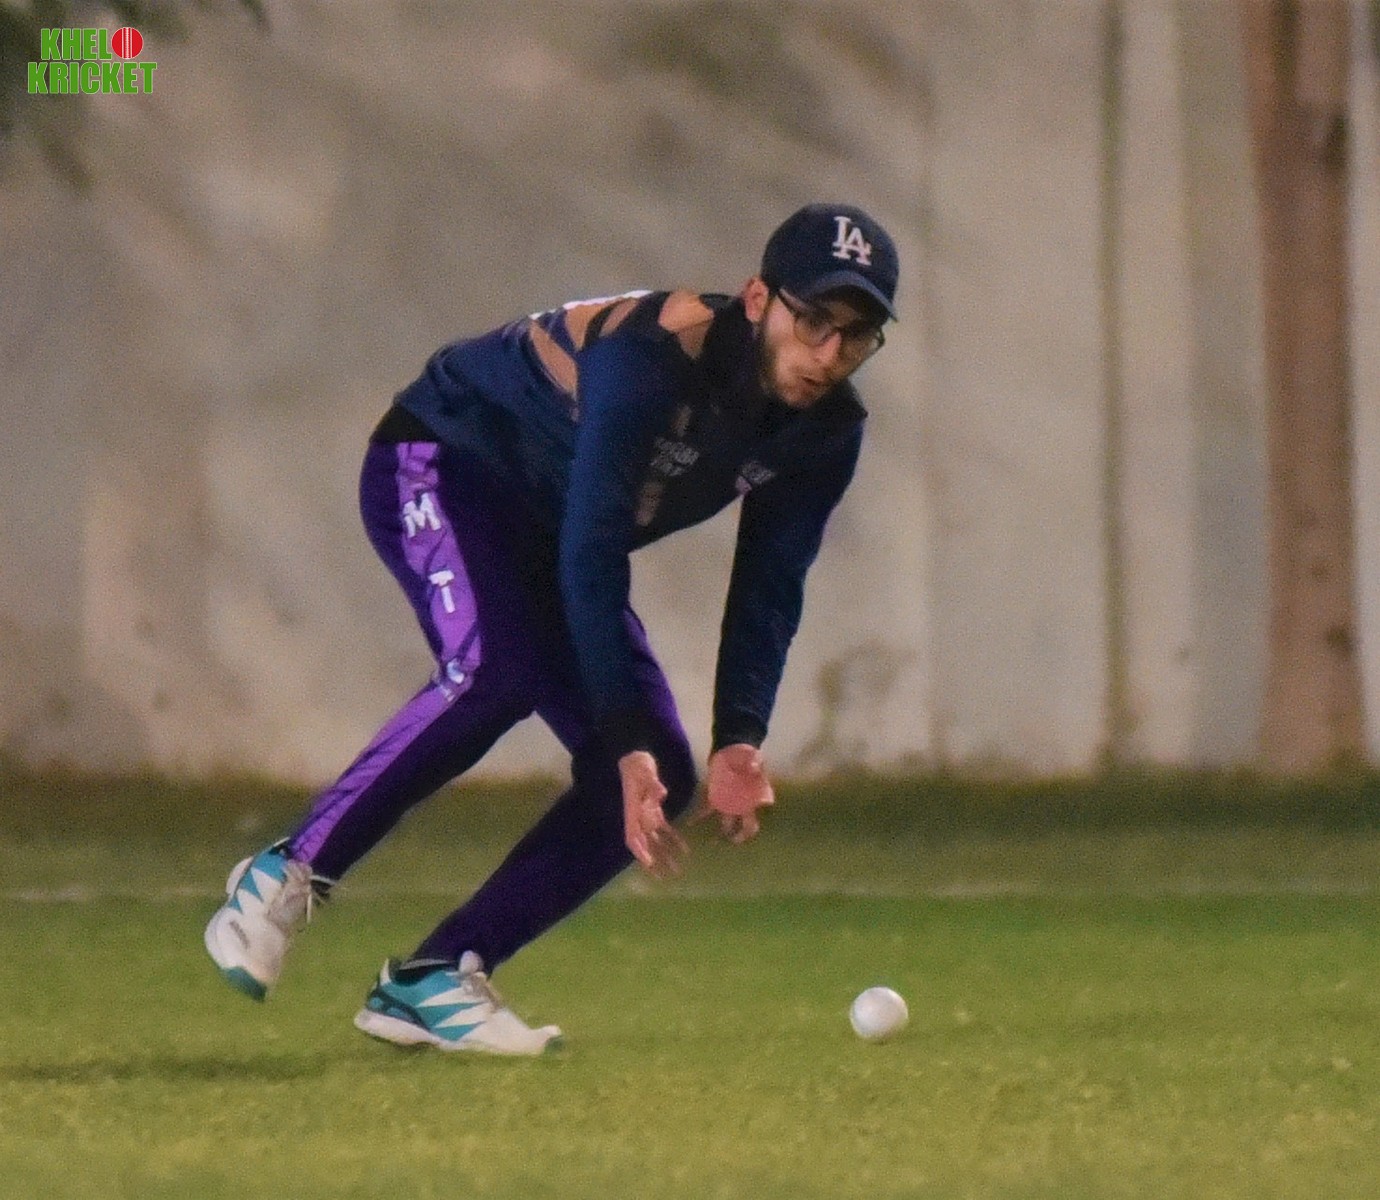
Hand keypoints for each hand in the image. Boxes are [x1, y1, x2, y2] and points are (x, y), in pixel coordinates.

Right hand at [618, 750, 686, 877]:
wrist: (636, 755)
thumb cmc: (637, 764)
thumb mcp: (644, 771)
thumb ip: (652, 783)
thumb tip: (660, 793)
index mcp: (632, 811)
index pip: (632, 836)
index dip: (639, 851)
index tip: (648, 863)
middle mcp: (638, 818)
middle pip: (645, 845)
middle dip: (654, 862)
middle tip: (664, 878)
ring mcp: (646, 815)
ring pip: (655, 841)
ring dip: (665, 856)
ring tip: (677, 871)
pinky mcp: (654, 810)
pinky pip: (664, 829)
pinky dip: (674, 840)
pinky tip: (685, 850)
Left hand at [693, 743, 774, 843]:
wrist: (735, 747)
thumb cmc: (749, 755)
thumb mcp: (755, 757)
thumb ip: (755, 763)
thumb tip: (753, 768)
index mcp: (751, 800)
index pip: (752, 821)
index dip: (748, 831)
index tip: (740, 838)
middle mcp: (740, 805)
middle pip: (739, 826)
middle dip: (735, 837)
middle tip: (727, 844)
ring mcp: (727, 801)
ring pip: (723, 821)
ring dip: (718, 832)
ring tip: (709, 844)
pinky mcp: (715, 795)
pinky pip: (706, 808)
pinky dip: (699, 816)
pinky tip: (690, 823)